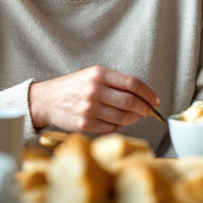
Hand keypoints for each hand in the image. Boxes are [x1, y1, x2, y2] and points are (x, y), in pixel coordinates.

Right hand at [28, 65, 159, 133]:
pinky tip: (118, 121)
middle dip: (145, 108)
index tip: (155, 100)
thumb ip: (117, 83)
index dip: (148, 94)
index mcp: (99, 74)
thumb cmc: (75, 87)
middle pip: (131, 102)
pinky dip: (120, 125)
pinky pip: (111, 128)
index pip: (133, 84)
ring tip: (134, 116)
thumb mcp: (94, 75)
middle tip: (148, 111)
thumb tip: (145, 97)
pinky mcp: (84, 125)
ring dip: (134, 118)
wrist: (47, 100)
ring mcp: (89, 109)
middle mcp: (94, 90)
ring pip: (123, 117)